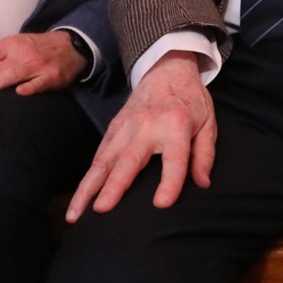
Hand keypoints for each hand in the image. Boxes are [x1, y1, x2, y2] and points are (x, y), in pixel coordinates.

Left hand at [0, 31, 84, 103]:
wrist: (70, 46)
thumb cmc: (35, 49)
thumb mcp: (8, 48)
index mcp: (7, 47)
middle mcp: (20, 54)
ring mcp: (37, 65)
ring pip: (12, 75)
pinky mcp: (53, 75)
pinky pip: (40, 82)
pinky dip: (31, 87)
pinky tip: (19, 93)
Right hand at [66, 51, 215, 221]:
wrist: (167, 68)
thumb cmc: (191, 100)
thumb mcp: (208, 123)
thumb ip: (205, 155)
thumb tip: (203, 184)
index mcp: (176, 125)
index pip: (174, 158)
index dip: (170, 182)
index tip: (161, 204)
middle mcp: (147, 126)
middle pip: (129, 159)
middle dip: (114, 185)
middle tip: (101, 210)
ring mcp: (126, 127)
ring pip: (104, 161)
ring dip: (88, 188)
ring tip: (74, 214)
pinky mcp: (113, 128)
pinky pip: (98, 156)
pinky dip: (87, 178)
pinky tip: (78, 200)